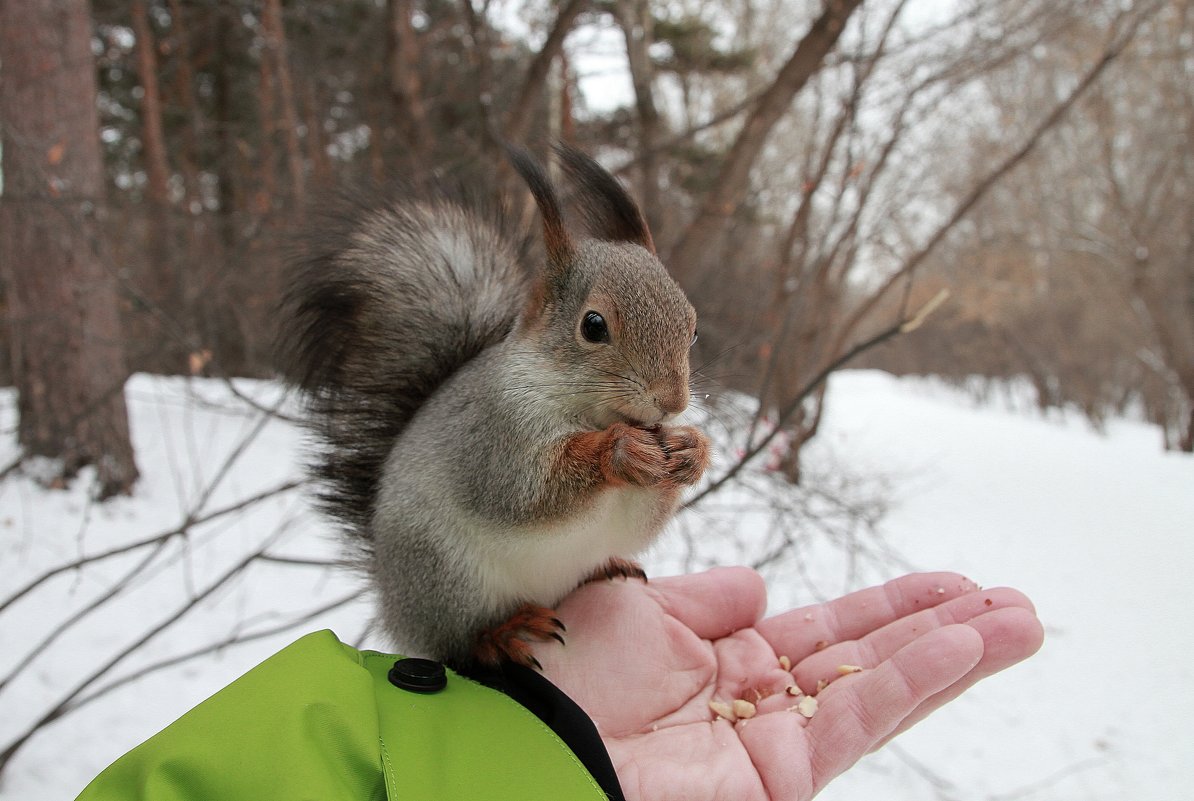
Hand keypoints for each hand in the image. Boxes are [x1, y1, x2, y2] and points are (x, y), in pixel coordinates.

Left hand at [538, 568, 1042, 800]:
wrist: (534, 740)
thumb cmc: (567, 673)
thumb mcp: (639, 608)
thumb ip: (707, 601)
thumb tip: (761, 590)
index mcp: (722, 662)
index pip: (826, 632)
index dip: (887, 608)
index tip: (950, 586)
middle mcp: (757, 704)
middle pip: (868, 661)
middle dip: (940, 632)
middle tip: (1011, 605)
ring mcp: (774, 744)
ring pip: (881, 689)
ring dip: (954, 655)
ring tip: (1020, 622)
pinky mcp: (780, 778)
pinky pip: (860, 719)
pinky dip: (917, 681)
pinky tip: (968, 648)